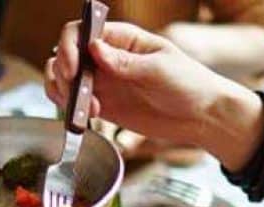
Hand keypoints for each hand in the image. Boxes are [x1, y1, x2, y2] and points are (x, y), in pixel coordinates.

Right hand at [44, 22, 256, 159]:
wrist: (201, 116)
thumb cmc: (189, 83)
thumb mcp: (159, 69)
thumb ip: (125, 62)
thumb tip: (94, 48)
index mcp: (121, 38)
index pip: (81, 32)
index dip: (69, 47)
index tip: (73, 69)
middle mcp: (107, 57)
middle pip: (66, 55)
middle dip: (62, 73)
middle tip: (75, 93)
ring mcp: (104, 82)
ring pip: (65, 80)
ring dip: (63, 93)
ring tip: (85, 109)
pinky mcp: (105, 106)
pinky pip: (76, 104)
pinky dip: (72, 110)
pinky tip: (88, 117)